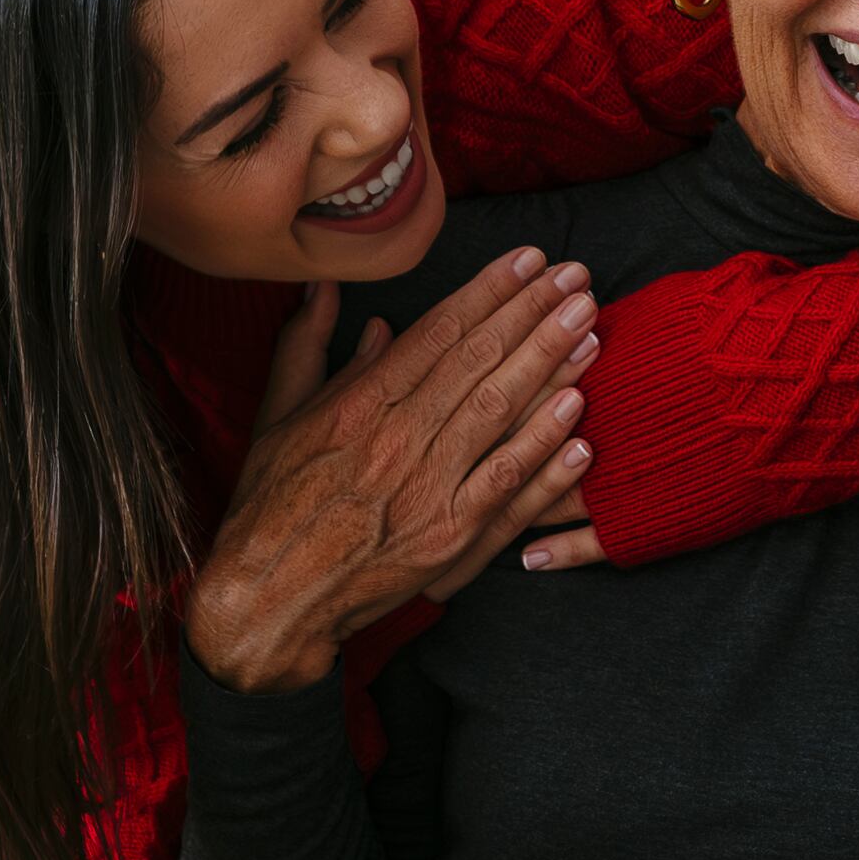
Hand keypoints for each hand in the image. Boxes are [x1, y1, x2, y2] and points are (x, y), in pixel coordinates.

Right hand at [185, 250, 597, 691]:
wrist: (269, 598)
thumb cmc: (270, 507)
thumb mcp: (276, 417)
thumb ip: (306, 348)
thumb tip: (327, 291)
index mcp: (357, 405)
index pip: (438, 333)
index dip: (489, 291)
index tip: (529, 261)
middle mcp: (396, 439)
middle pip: (478, 362)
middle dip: (533, 314)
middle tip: (578, 278)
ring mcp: (426, 490)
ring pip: (499, 414)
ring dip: (551, 367)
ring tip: (589, 327)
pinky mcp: (448, 540)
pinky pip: (506, 487)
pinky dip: (544, 452)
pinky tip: (579, 419)